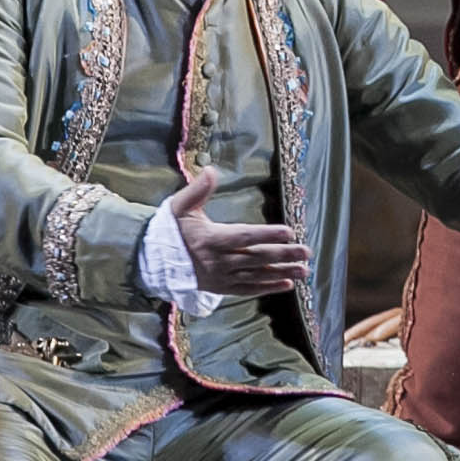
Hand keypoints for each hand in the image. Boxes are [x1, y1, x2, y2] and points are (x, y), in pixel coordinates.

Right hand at [171, 166, 308, 296]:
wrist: (152, 261)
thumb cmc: (170, 231)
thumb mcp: (180, 207)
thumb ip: (197, 190)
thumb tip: (212, 170)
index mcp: (210, 239)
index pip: (244, 236)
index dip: (267, 235)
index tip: (289, 232)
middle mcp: (218, 261)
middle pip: (256, 257)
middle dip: (284, 255)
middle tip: (307, 252)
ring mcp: (220, 277)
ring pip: (256, 276)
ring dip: (282, 273)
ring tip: (304, 271)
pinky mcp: (221, 288)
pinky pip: (248, 290)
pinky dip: (267, 288)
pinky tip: (286, 285)